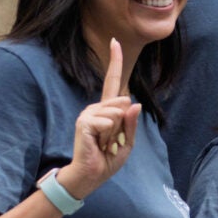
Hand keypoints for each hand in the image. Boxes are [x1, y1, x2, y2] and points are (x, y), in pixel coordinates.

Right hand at [58, 38, 141, 199]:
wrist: (91, 176)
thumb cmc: (107, 159)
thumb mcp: (127, 142)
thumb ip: (131, 123)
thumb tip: (133, 103)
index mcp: (108, 110)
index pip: (113, 81)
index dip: (115, 61)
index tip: (115, 41)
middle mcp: (97, 107)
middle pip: (124, 103)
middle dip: (124, 126)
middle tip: (111, 141)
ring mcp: (88, 113)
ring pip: (117, 113)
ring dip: (115, 133)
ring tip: (104, 143)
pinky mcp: (83, 122)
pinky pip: (107, 122)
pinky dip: (108, 135)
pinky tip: (98, 143)